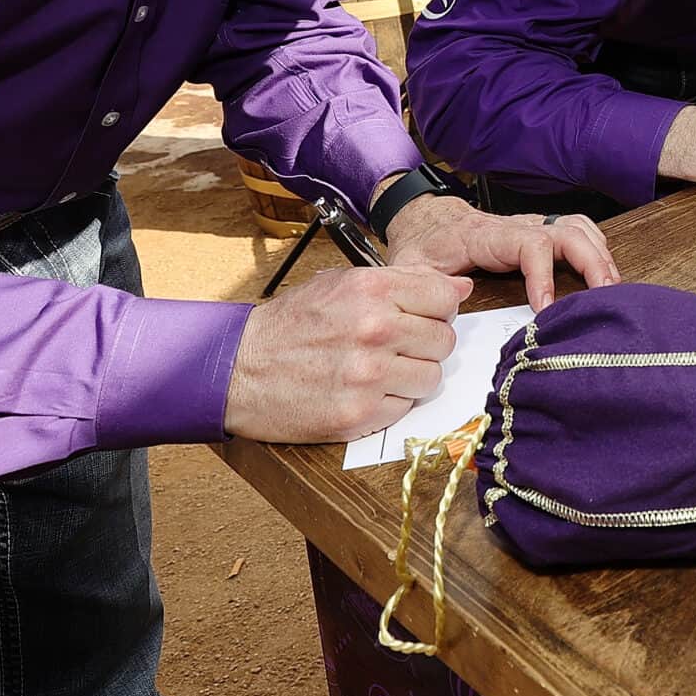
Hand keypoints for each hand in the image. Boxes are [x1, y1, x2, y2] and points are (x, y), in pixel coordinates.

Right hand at [224, 264, 471, 441]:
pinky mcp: (359, 413)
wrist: (235, 369)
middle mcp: (375, 328)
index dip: (437, 311)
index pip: (446, 299)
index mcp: (372, 289)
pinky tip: (360, 391)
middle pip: (444, 341)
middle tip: (394, 348)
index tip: (420, 318)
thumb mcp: (341, 286)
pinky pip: (404, 408)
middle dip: (425, 346)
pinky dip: (389, 403)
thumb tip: (460, 286)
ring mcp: (368, 374)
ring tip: (376, 370)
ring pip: (431, 377)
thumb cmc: (290, 326)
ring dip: (410, 377)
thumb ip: (405, 282)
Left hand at [384, 193, 618, 311]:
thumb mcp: (410, 268)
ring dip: (599, 255)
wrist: (425, 219)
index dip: (544, 275)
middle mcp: (516, 226)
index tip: (546, 308)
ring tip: (612, 288)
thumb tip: (454, 302)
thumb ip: (423, 287)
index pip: (529, 245)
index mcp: (487, 235)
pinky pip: (576, 230)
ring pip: (577, 228)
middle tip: (605, 297)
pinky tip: (603, 271)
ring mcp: (530, 225)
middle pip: (567, 232)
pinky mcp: (538, 231)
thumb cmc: (422, 245)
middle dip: (591, 263)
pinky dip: (595, 247)